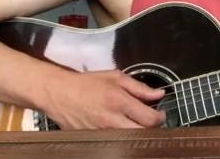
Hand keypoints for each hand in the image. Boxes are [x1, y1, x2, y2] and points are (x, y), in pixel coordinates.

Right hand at [42, 69, 165, 129]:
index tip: (160, 114)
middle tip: (150, 121)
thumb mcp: (115, 77)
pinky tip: (120, 128)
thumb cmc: (86, 84)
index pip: (150, 119)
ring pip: (129, 140)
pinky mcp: (93, 140)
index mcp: (119, 101)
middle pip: (142, 133)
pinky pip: (114, 142)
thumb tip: (158, 94)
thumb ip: (139, 87)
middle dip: (150, 128)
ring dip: (136, 133)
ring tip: (135, 123)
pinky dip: (121, 137)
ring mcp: (101, 133)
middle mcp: (111, 120)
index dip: (160, 118)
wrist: (59, 93)